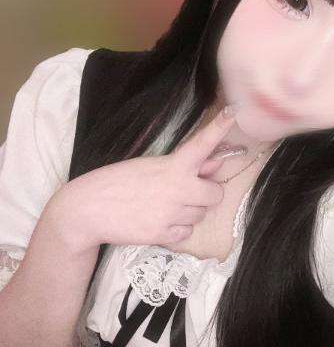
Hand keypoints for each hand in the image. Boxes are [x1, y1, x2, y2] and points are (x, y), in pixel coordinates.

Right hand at [51, 107, 245, 251]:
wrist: (88, 209)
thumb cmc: (116, 182)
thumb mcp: (148, 166)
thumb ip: (181, 167)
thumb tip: (213, 166)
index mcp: (172, 164)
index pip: (202, 143)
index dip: (220, 128)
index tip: (233, 112)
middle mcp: (178, 187)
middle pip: (216, 194)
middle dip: (205, 195)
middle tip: (186, 192)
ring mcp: (172, 212)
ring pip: (201, 215)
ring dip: (189, 212)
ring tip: (164, 206)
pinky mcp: (164, 234)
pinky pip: (187, 234)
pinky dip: (177, 231)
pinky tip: (158, 221)